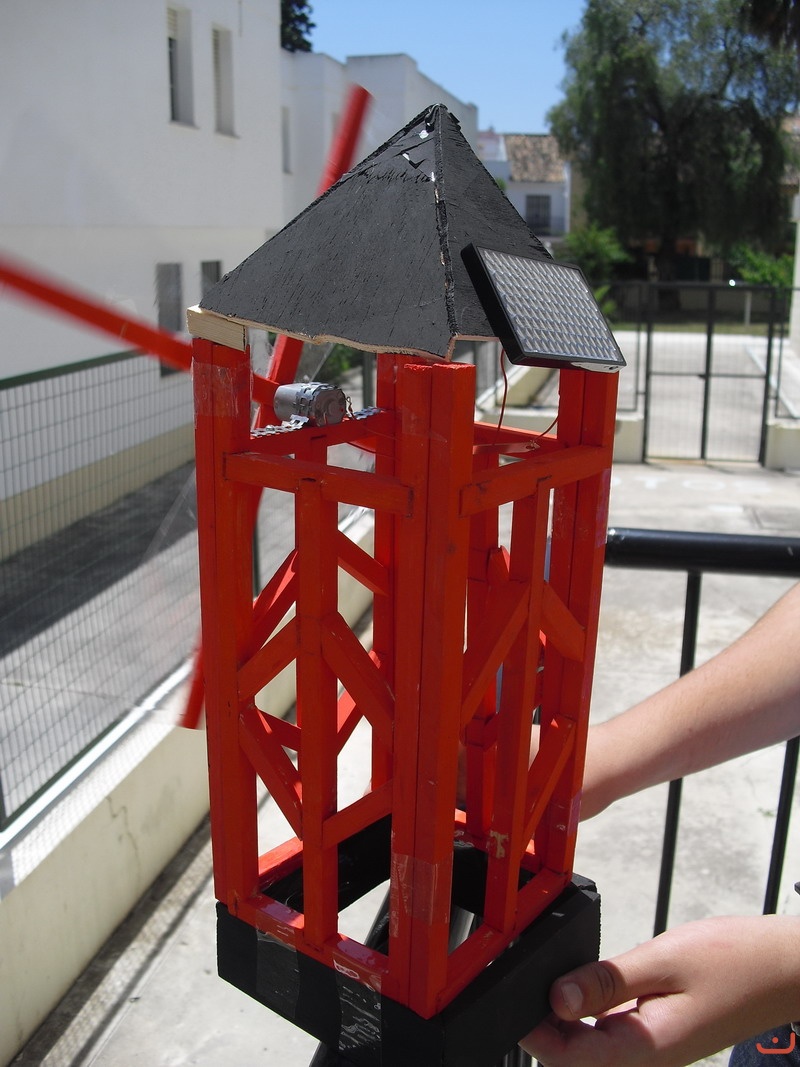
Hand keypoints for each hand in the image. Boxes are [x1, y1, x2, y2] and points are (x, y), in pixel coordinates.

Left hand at [519, 915, 799, 1066]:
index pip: (568, 1058)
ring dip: (565, 1020)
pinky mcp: (656, 1035)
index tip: (510, 998)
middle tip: (521, 981)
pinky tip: (583, 985)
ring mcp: (652, 1050)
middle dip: (544, 1028)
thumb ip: (606, 982)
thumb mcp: (662, 961)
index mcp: (644, 1051)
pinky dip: (589, 1012)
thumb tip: (554, 998)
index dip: (533, 1032)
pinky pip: (610, 1032)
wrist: (780, 969)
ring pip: (590, 1047)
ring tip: (546, 978)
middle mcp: (646, 1059)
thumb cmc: (732, 962)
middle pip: (575, 1058)